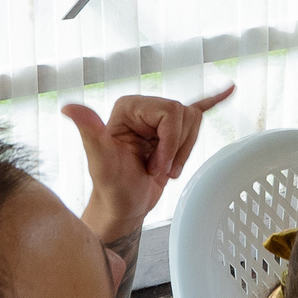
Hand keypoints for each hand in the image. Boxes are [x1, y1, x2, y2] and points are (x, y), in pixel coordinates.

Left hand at [67, 85, 233, 238]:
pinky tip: (229, 91)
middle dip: (178, 148)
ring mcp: (159, 120)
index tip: (157, 166)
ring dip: (185, 151)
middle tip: (160, 170)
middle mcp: (144, 107)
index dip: (171, 142)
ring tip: (166, 169)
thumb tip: (69, 108)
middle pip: (184, 116)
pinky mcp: (172, 132)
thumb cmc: (111, 188)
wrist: (124, 206)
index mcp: (129, 106)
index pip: (170, 111)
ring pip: (194, 123)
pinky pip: (197, 111)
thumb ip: (89, 132)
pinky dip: (213, 101)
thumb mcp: (101, 162)